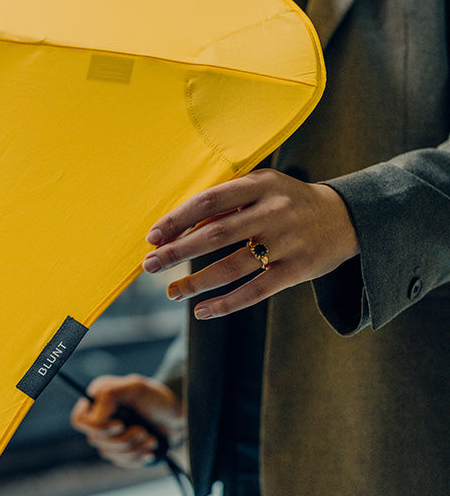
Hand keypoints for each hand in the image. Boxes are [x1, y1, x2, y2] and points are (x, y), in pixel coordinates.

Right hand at [70, 374, 185, 467]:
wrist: (176, 418)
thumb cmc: (158, 399)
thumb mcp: (136, 387)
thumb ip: (111, 394)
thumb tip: (95, 417)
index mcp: (98, 399)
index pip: (79, 421)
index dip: (97, 428)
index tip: (119, 424)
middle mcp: (99, 417)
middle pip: (95, 440)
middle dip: (123, 439)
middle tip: (142, 430)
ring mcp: (109, 436)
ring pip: (108, 453)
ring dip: (134, 448)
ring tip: (150, 438)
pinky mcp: (120, 451)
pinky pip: (121, 462)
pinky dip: (138, 456)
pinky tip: (149, 448)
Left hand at [142, 169, 359, 319]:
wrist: (346, 217)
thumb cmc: (288, 201)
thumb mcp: (262, 187)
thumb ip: (227, 202)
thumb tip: (179, 229)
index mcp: (260, 184)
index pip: (209, 202)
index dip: (177, 220)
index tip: (152, 236)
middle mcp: (273, 211)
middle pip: (215, 235)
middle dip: (177, 252)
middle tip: (148, 266)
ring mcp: (287, 242)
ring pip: (232, 267)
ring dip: (196, 282)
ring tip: (172, 291)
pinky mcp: (297, 270)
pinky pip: (255, 291)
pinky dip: (226, 304)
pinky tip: (203, 311)